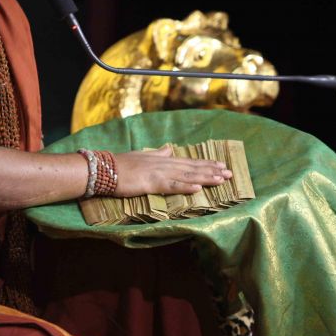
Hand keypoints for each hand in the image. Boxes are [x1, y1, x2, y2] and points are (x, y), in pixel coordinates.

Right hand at [113, 145, 232, 196]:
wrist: (105, 168)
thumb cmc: (122, 164)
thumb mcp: (143, 155)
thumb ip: (158, 153)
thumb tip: (168, 148)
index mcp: (163, 160)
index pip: (190, 162)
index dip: (206, 164)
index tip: (221, 165)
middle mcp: (165, 164)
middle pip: (193, 168)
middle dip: (213, 171)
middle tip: (230, 173)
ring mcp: (160, 173)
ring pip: (187, 176)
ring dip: (205, 178)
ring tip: (221, 179)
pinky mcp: (152, 183)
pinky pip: (172, 186)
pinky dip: (186, 186)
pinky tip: (198, 188)